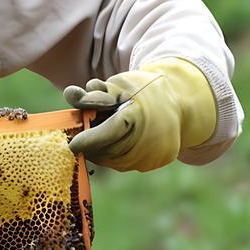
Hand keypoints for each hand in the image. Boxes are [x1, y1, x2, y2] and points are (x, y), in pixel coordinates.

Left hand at [64, 57, 216, 171]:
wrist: (180, 100)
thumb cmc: (143, 89)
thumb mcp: (118, 85)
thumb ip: (93, 94)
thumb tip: (69, 94)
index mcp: (138, 116)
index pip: (107, 133)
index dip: (88, 140)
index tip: (72, 144)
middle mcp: (149, 139)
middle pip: (107, 150)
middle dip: (92, 145)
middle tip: (84, 137)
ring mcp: (156, 153)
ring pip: (115, 161)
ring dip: (102, 152)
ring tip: (102, 136)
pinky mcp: (159, 160)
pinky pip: (128, 163)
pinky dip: (117, 155)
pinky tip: (119, 142)